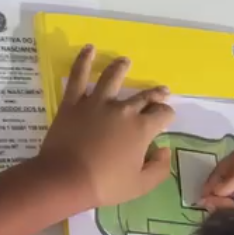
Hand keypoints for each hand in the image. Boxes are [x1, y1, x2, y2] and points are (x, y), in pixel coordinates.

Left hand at [39, 45, 174, 206]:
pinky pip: (79, 76)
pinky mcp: (74, 102)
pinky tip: (89, 49)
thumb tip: (164, 150)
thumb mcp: (141, 185)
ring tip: (125, 61)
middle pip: (143, 96)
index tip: (166, 117)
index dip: (167, 115)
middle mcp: (123, 109)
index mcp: (141, 128)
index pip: (162, 115)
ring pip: (113, 77)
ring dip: (121, 67)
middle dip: (155, 94)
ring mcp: (97, 102)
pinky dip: (84, 60)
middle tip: (161, 91)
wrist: (67, 179)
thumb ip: (159, 168)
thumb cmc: (105, 185)